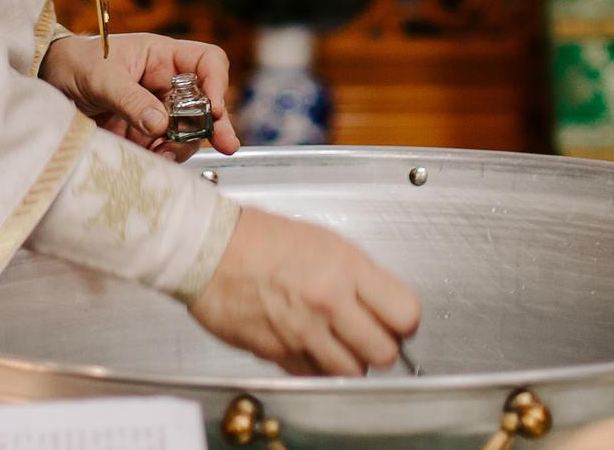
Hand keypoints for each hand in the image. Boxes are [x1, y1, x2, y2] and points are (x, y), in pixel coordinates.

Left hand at [41, 31, 241, 161]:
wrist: (45, 83)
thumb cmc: (73, 63)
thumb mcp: (100, 77)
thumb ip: (129, 98)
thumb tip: (160, 124)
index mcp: (161, 56)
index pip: (207, 61)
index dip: (217, 82)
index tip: (212, 107)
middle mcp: (165, 83)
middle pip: (205, 102)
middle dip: (214, 124)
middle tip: (225, 144)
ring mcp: (156, 111)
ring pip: (188, 131)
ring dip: (183, 145)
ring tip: (164, 153)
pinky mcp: (143, 135)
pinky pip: (166, 149)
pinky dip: (165, 158)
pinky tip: (154, 160)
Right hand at [189, 208, 421, 376]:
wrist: (209, 248)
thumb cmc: (259, 238)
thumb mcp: (323, 241)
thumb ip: (356, 275)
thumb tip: (380, 302)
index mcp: (345, 267)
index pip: (405, 313)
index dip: (403, 321)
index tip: (396, 320)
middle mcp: (328, 300)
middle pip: (384, 351)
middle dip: (380, 347)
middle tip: (369, 335)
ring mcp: (303, 329)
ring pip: (352, 371)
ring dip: (350, 362)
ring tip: (339, 343)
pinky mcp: (278, 351)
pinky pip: (314, 375)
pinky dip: (318, 368)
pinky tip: (311, 347)